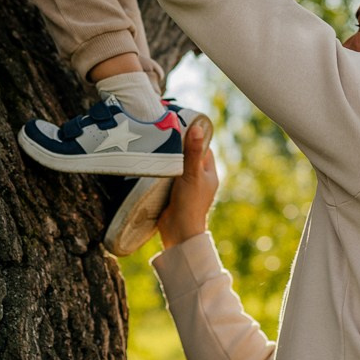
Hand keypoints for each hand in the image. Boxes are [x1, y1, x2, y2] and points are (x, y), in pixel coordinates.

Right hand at [158, 124, 219, 248]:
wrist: (178, 232)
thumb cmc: (190, 203)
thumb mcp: (192, 174)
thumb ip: (193, 152)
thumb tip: (197, 128)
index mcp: (209, 173)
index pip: (202, 148)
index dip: (193, 137)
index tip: (179, 126)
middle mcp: (199, 179)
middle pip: (188, 156)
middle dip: (177, 148)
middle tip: (162, 135)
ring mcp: (186, 187)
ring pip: (177, 167)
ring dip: (167, 160)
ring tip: (154, 146)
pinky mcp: (173, 194)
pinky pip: (167, 178)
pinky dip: (161, 172)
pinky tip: (150, 165)